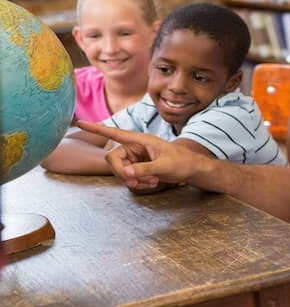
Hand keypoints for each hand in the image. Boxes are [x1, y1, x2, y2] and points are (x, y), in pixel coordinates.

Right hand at [76, 121, 200, 189]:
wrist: (192, 170)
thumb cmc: (183, 162)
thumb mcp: (165, 166)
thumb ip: (144, 169)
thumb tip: (127, 174)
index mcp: (140, 140)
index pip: (115, 133)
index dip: (97, 129)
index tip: (79, 122)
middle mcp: (134, 148)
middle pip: (113, 160)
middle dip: (124, 173)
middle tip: (139, 181)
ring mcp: (135, 159)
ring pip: (121, 172)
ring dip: (135, 180)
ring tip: (154, 181)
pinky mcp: (138, 169)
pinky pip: (129, 179)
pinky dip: (139, 184)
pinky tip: (153, 183)